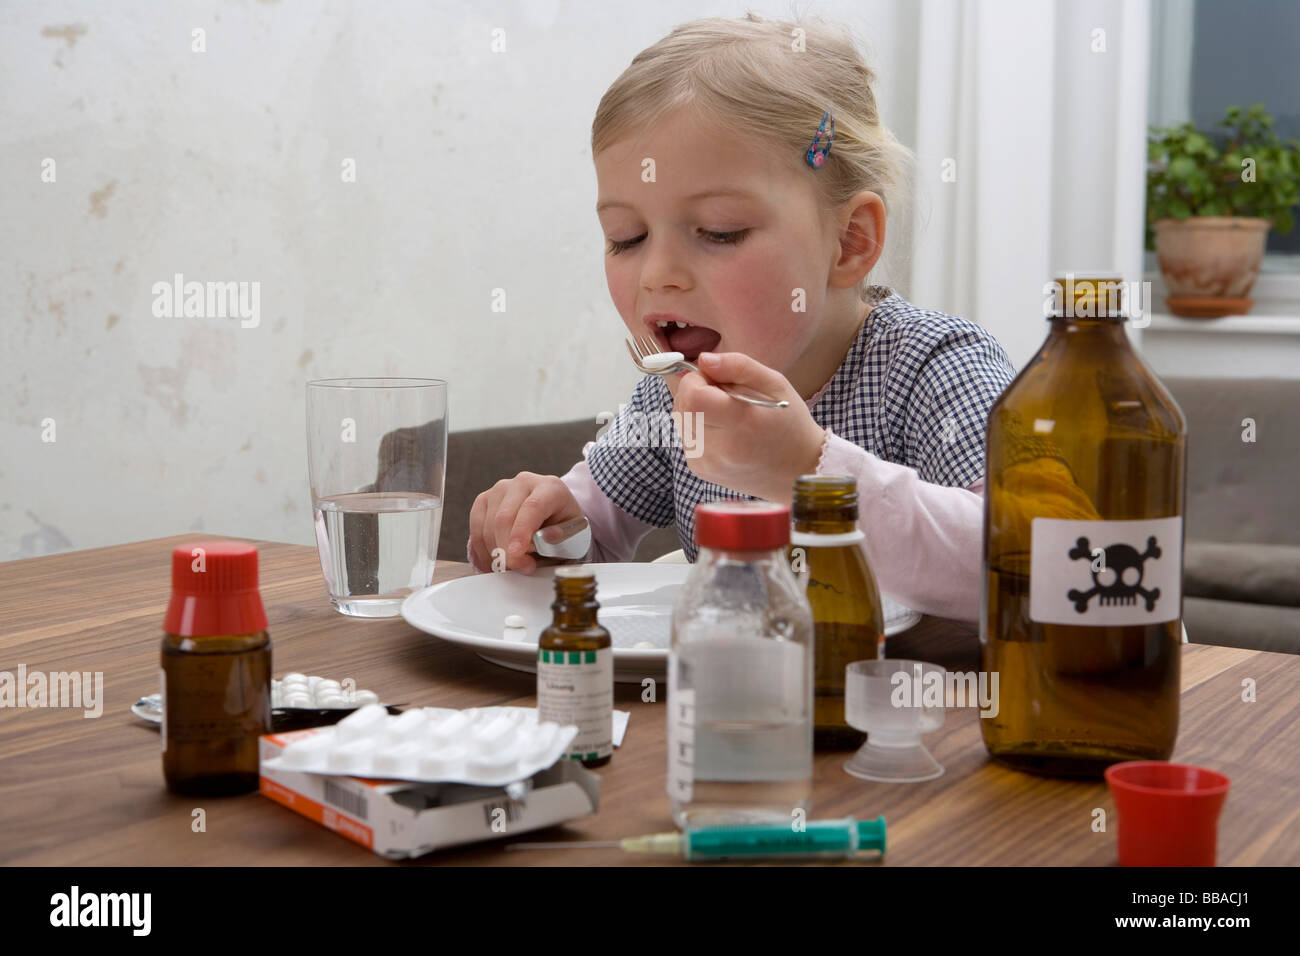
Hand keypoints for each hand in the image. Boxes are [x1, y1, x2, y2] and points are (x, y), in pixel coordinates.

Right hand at [468, 472, 584, 573]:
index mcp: (549, 487)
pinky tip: (495, 561)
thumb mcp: (573, 533)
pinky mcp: (484, 500)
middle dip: (508, 550)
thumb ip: (560, 538)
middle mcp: (523, 483)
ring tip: (512, 565)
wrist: (551, 512)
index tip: (516, 553)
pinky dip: (483, 550)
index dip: (521, 531)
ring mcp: (500, 489)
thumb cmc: (561, 523)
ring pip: (487, 526)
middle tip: (520, 568)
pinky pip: (476, 529)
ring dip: (496, 553)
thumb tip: (545, 538)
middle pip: (505, 518)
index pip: (532, 507)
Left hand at [664, 351, 826, 503]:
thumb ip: (738, 366)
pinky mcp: (701, 471)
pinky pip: (686, 437)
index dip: (698, 380)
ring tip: (726, 416)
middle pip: (682, 408)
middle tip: (725, 397)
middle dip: (696, 393)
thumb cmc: (789, 424)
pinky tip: (723, 432)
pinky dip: (698, 428)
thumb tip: (703, 360)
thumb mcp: (775, 384)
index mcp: (741, 424)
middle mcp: (719, 450)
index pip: (692, 396)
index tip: (718, 381)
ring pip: (680, 421)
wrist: (797, 471)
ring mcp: (707, 464)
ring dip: (696, 411)